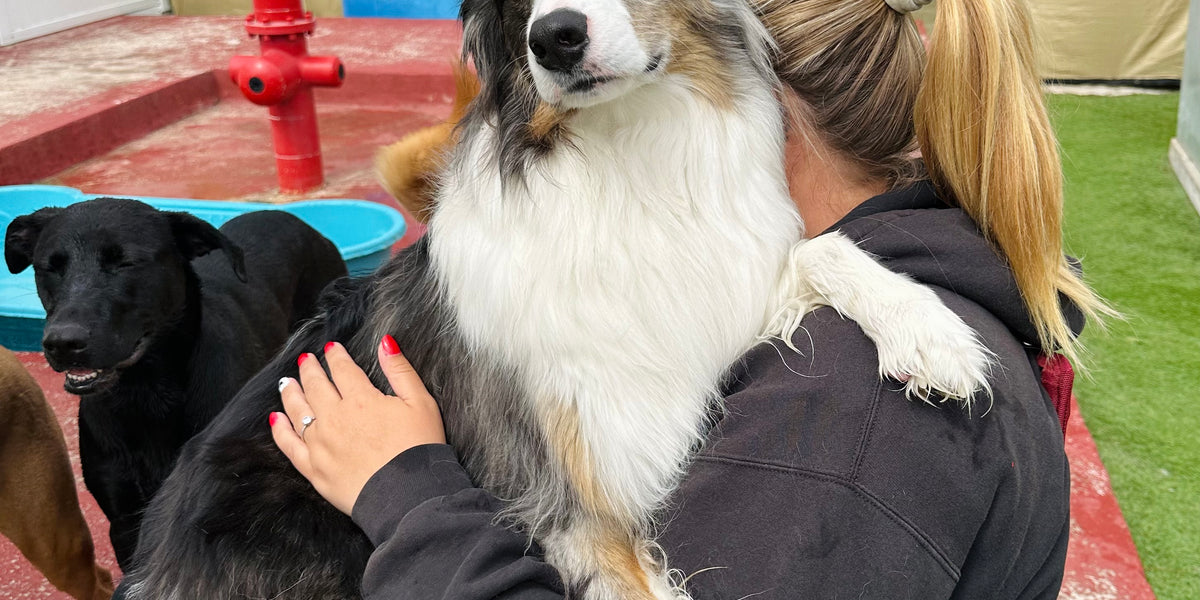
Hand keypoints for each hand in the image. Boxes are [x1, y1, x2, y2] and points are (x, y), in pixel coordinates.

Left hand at [270, 336, 445, 514]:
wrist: (409, 495)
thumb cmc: (419, 449)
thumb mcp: (421, 403)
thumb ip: (400, 371)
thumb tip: (386, 343)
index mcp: (361, 399)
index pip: (342, 370)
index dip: (336, 356)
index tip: (332, 349)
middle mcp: (335, 418)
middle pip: (316, 386)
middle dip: (310, 369)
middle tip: (305, 360)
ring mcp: (320, 444)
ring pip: (298, 411)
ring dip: (291, 393)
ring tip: (287, 382)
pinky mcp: (314, 469)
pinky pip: (289, 445)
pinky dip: (279, 430)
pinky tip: (275, 419)